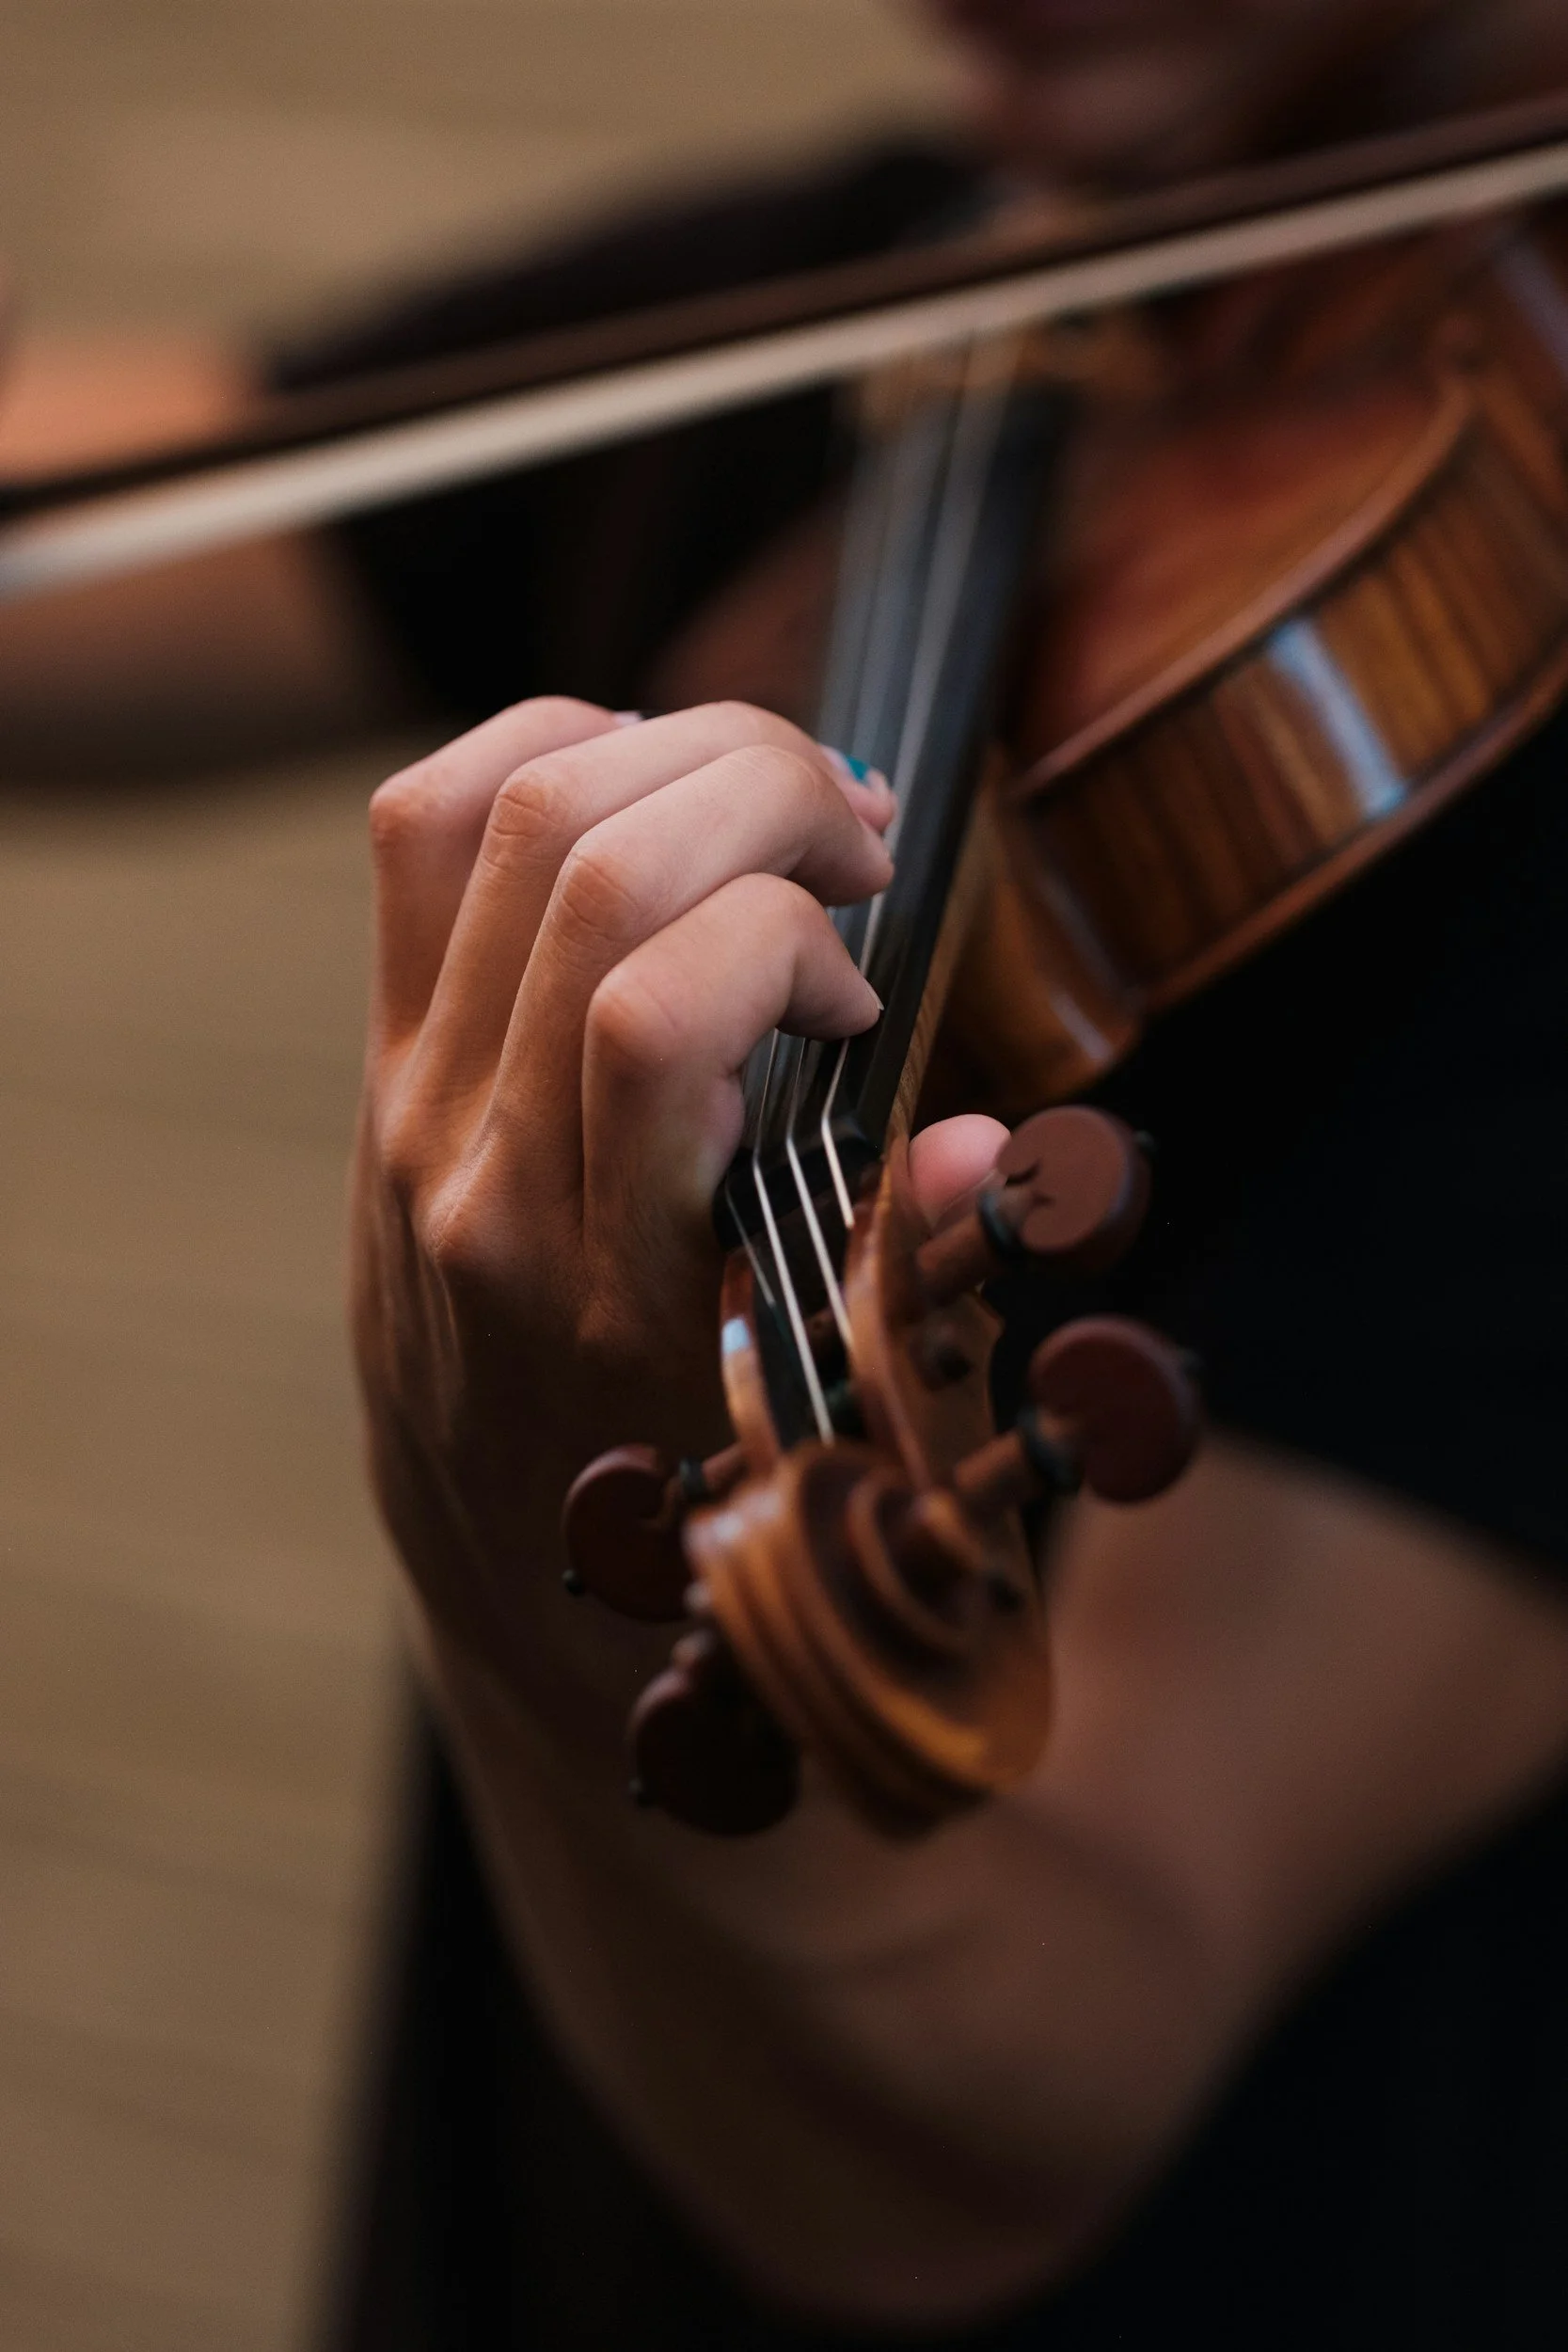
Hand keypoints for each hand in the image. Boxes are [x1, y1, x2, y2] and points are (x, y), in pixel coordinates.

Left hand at [352, 695, 1003, 1675]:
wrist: (510, 1564)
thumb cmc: (694, 1491)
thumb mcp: (834, 1421)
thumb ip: (916, 1273)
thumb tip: (991, 1147)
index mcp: (615, 1286)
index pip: (658, 1014)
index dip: (793, 944)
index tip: (862, 995)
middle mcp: (485, 1180)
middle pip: (590, 868)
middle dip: (762, 786)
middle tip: (862, 839)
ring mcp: (414, 1108)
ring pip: (503, 818)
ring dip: (671, 750)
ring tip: (780, 794)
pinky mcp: (386, 1063)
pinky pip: (424, 834)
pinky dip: (545, 750)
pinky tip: (652, 778)